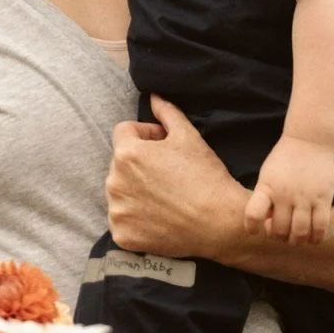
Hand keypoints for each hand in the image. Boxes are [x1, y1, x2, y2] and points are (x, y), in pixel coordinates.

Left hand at [106, 97, 244, 255]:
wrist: (219, 222)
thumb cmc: (206, 177)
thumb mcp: (189, 136)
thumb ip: (166, 113)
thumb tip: (153, 97)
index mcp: (127, 153)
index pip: (124, 131)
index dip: (146, 134)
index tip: (165, 146)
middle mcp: (114, 182)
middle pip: (120, 163)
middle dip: (140, 163)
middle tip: (168, 174)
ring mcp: (117, 211)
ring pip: (120, 192)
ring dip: (135, 190)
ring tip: (164, 197)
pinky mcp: (122, 235)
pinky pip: (122, 221)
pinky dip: (135, 219)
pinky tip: (159, 217)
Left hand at [244, 135, 333, 242]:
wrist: (311, 140)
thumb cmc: (286, 158)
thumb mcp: (267, 174)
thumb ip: (265, 197)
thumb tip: (268, 221)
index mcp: (266, 188)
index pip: (253, 215)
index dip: (251, 228)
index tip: (254, 230)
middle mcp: (285, 195)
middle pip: (279, 230)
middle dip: (278, 237)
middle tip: (281, 233)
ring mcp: (305, 198)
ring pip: (300, 232)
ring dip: (296, 241)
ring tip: (296, 238)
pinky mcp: (324, 199)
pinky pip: (320, 226)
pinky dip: (316, 238)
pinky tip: (313, 238)